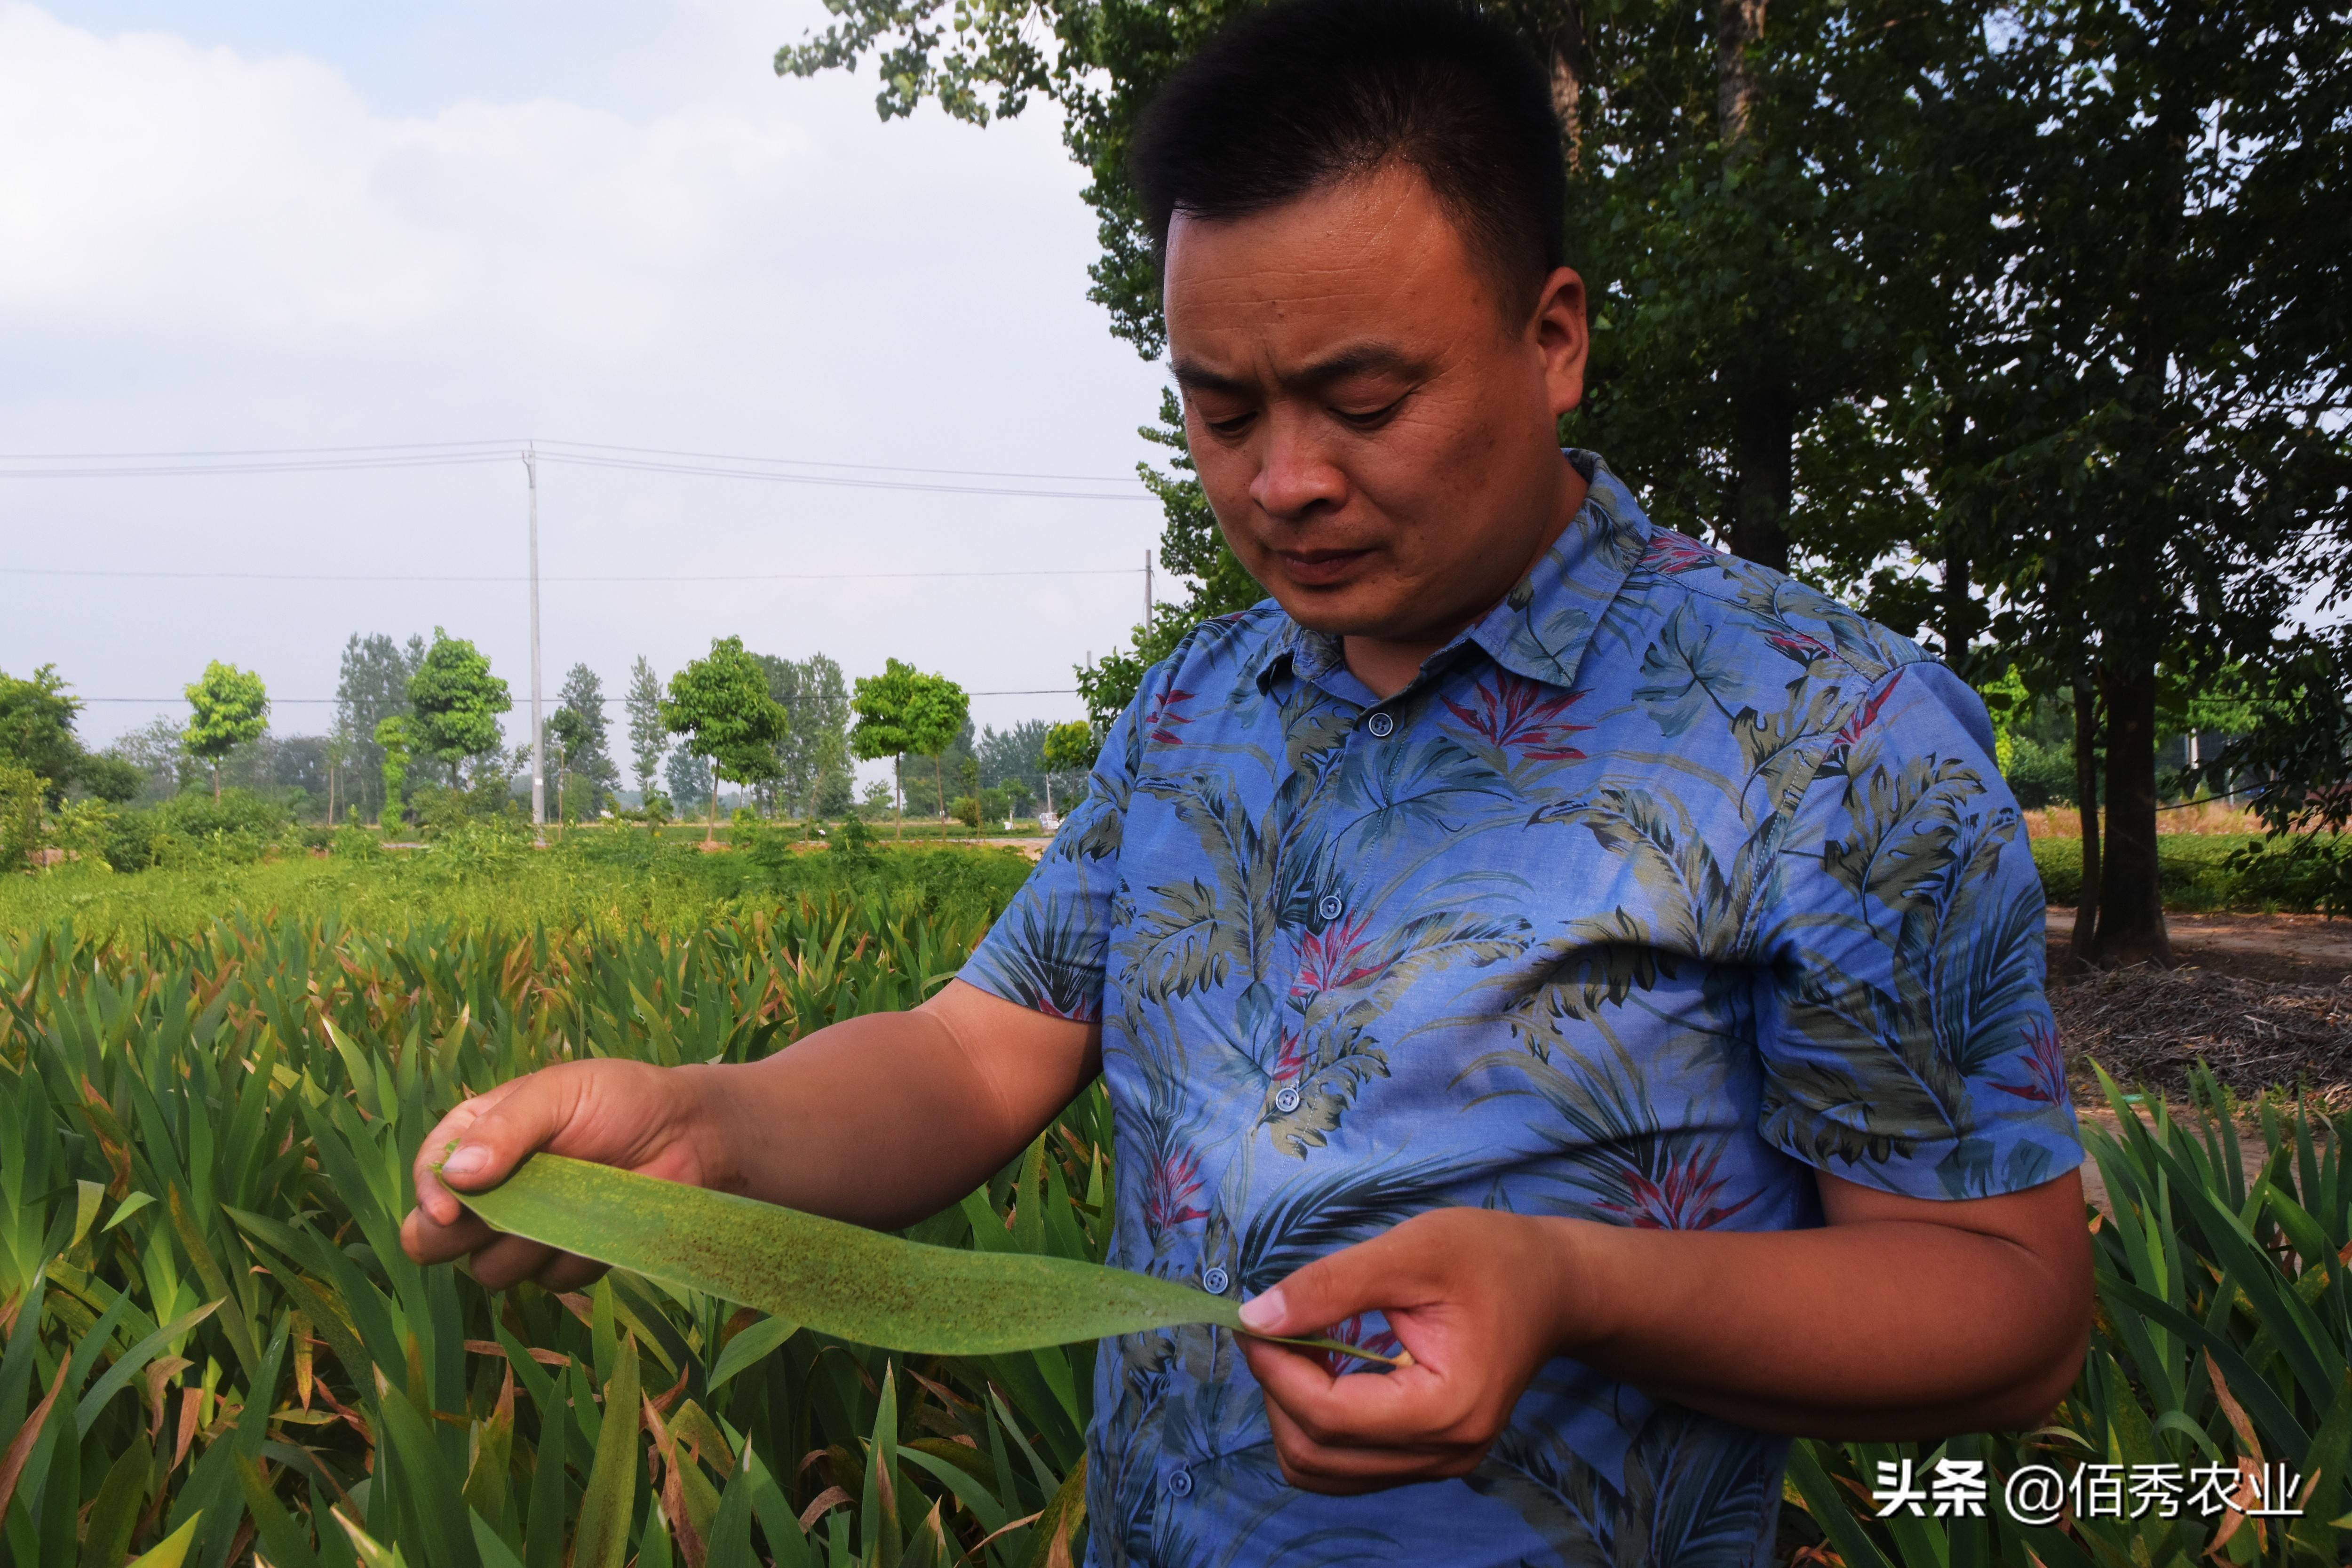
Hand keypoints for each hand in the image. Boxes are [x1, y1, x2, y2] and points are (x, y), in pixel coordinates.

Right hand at [399, 1059, 727, 1290]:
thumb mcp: (560, 1092)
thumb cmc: (622, 1099)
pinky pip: (549, 1280)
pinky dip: (573, 1257)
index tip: (449, 1212)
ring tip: (570, 1203)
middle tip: (494, 1220)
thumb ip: (506, 1127)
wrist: (690, 1134)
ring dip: (523, 1246)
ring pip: (490, 1269)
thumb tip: (456, 1175)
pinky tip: (601, 1221)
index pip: (430, 1172)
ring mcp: (527, 1230)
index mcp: (480, 1137)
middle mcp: (494, 1189)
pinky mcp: (565, 1258)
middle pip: (433, 1238)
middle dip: (450, 1239)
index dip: (429, 1195)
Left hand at [1235, 1207, 1582, 1494]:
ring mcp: (1440, 1463)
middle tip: (1271, 1328)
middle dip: (1277, 1390)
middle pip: (1318, 1454)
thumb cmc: (1492, 1258)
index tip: (1251, 1321)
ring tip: (1301, 1345)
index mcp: (1448, 1410)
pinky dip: (1317, 1423)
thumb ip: (1331, 1286)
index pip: (1328, 1416)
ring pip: (1324, 1470)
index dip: (1275, 1370)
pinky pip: (1348, 1464)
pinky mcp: (1429, 1457)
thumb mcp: (1411, 1251)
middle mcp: (1446, 1454)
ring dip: (1291, 1412)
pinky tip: (1326, 1367)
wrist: (1553, 1286)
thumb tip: (1255, 1317)